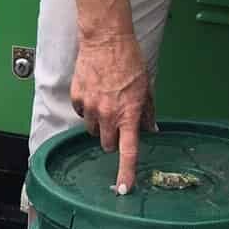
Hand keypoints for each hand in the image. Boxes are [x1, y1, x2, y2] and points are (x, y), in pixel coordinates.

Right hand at [71, 31, 153, 194]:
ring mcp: (90, 106)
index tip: (123, 189)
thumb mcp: (146, 86)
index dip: (126, 173)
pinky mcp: (77, 96)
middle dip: (113, 137)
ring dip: (100, 123)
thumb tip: (151, 128)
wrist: (105, 39)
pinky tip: (94, 92)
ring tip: (105, 102)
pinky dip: (87, 108)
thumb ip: (147, 111)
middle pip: (108, 144)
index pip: (128, 151)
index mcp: (129, 114)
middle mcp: (108, 114)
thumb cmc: (129, 59)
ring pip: (93, 129)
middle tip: (118, 121)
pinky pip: (81, 112)